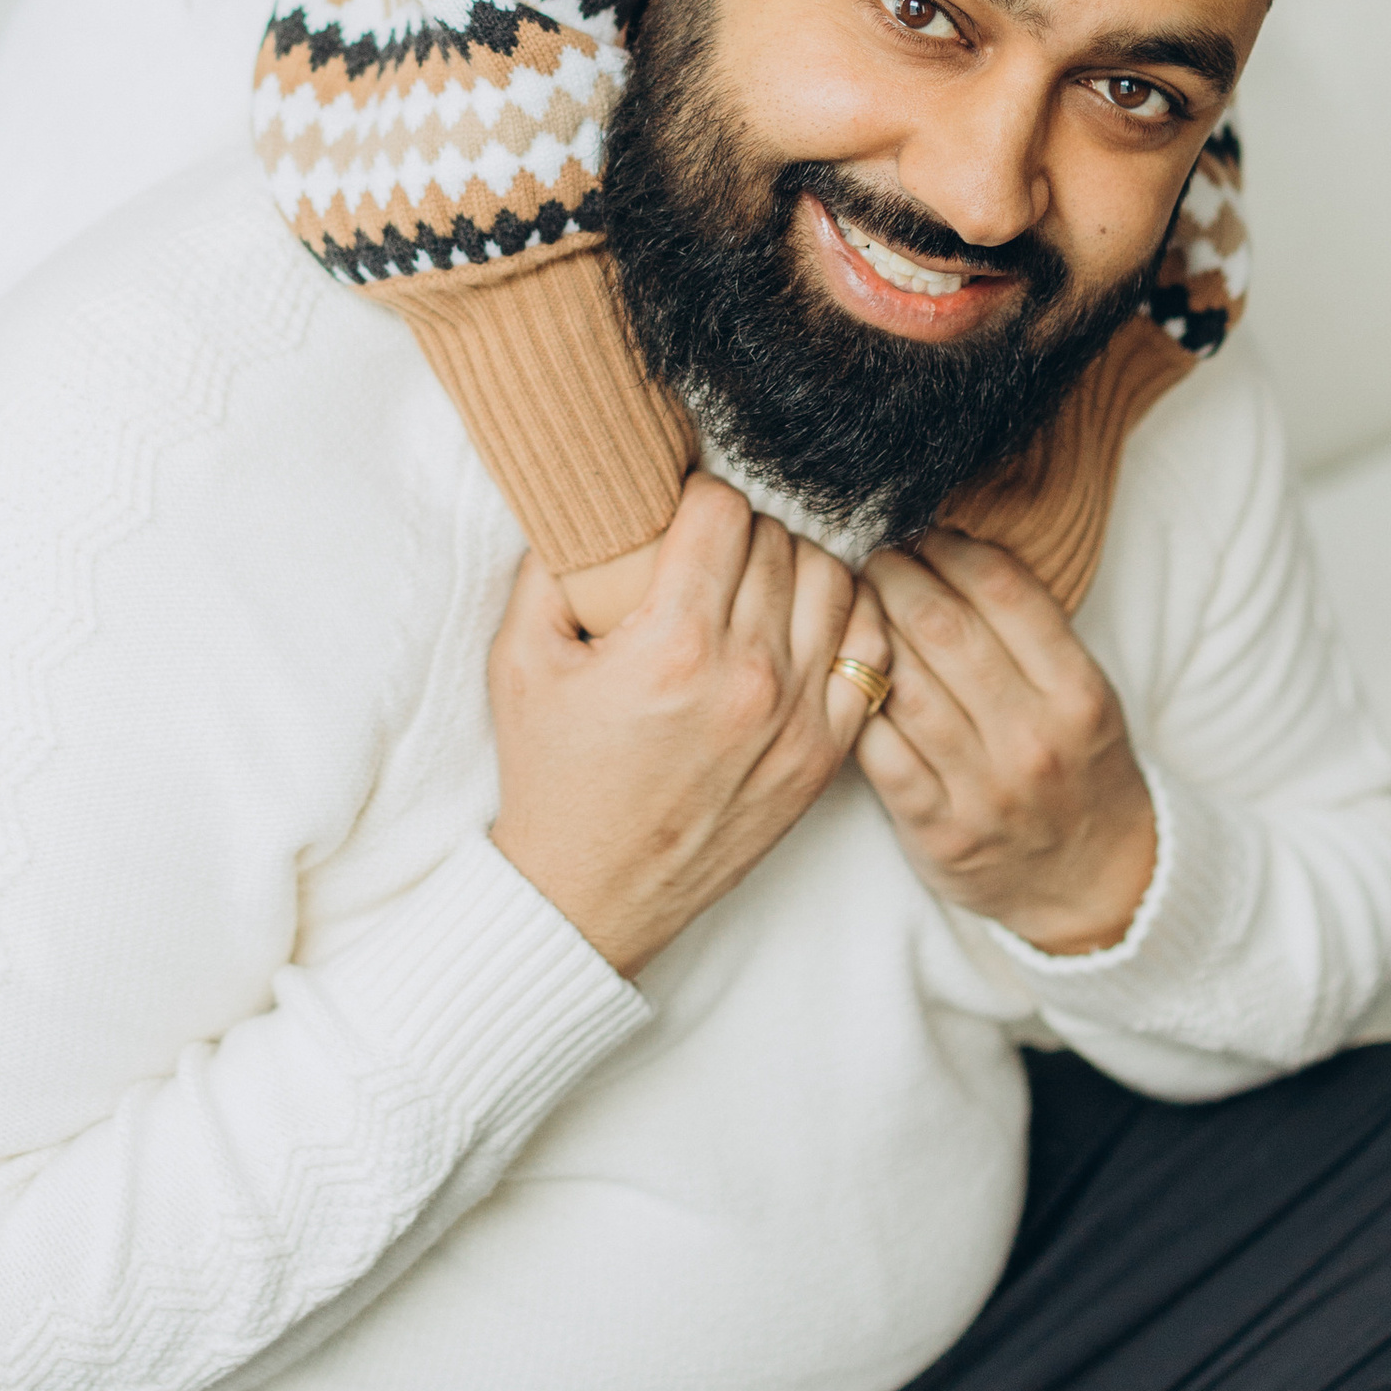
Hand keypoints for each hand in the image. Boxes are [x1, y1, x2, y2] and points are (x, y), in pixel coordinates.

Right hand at [489, 475, 889, 977]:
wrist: (590, 892)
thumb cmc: (552, 776)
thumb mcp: (520, 661)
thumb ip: (549, 568)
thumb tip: (585, 504)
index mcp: (673, 645)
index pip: (722, 511)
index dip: (696, 498)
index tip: (678, 518)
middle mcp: (747, 676)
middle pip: (776, 540)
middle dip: (739, 531)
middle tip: (707, 554)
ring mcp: (796, 717)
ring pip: (832, 580)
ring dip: (794, 566)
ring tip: (755, 584)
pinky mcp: (824, 754)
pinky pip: (871, 649)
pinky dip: (847, 620)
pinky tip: (806, 623)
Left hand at [857, 533, 1157, 954]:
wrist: (1095, 881)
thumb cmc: (1078, 766)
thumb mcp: (1083, 691)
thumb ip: (1028, 627)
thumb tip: (947, 543)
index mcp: (1078, 693)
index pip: (1003, 590)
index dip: (951, 548)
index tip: (926, 536)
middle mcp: (1034, 740)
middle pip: (941, 627)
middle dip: (896, 577)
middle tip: (876, 559)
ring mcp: (984, 790)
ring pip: (902, 683)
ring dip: (868, 630)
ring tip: (856, 604)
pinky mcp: (939, 831)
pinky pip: (877, 749)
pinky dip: (855, 704)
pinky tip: (847, 675)